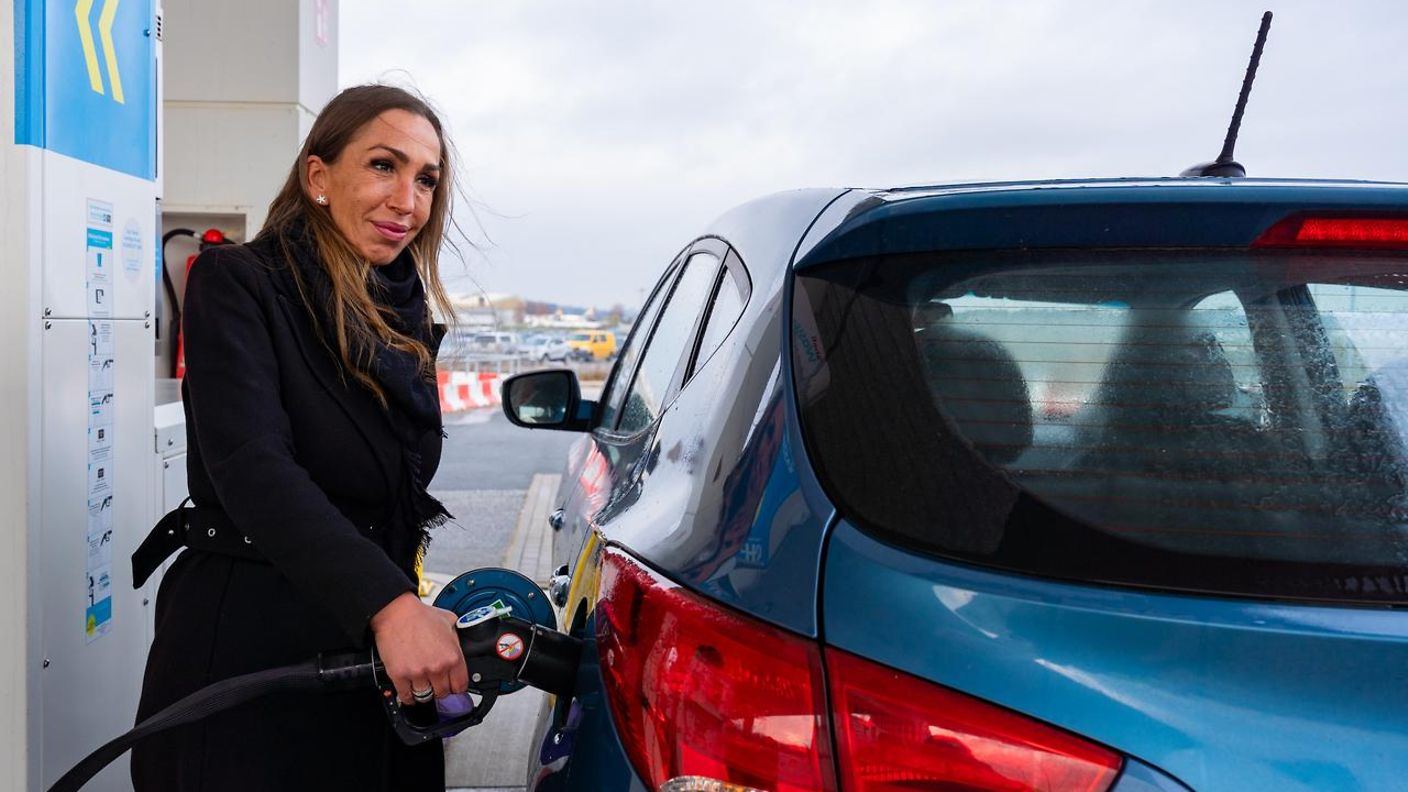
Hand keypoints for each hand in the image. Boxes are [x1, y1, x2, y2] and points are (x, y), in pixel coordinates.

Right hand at [369, 591, 467, 705]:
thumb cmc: (420, 615)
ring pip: (425, 696)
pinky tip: (409, 691)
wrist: (396, 613)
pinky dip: (408, 696)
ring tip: (421, 685)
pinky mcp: (400, 676)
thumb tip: (461, 650)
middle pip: (443, 693)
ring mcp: (418, 673)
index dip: (456, 686)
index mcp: (452, 656)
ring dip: (423, 692)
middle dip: (439, 688)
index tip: (452, 686)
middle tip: (434, 682)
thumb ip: (457, 640)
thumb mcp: (450, 622)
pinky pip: (406, 696)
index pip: (460, 686)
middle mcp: (437, 667)